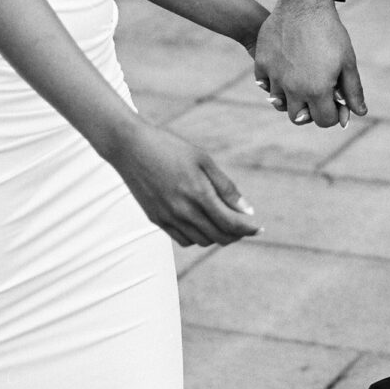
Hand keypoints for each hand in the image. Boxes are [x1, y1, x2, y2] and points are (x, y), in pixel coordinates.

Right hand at [112, 122, 260, 247]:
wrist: (131, 147)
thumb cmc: (170, 147)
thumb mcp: (203, 160)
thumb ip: (225, 187)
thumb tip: (246, 210)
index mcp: (198, 194)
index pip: (230, 223)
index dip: (247, 229)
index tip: (259, 229)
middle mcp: (183, 211)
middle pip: (218, 236)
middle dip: (235, 235)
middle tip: (244, 227)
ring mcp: (168, 218)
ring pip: (201, 241)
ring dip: (217, 236)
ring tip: (224, 223)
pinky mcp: (156, 220)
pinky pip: (183, 240)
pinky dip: (197, 237)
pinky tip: (202, 223)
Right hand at [254, 0, 366, 128]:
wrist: (304, 4)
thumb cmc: (330, 32)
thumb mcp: (347, 61)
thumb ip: (353, 90)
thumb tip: (360, 112)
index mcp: (317, 90)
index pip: (324, 120)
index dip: (333, 114)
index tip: (335, 101)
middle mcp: (293, 88)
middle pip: (298, 118)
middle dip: (310, 110)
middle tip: (316, 94)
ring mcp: (275, 77)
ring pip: (280, 103)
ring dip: (291, 97)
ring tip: (301, 80)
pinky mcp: (262, 64)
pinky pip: (264, 85)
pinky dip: (273, 83)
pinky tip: (285, 71)